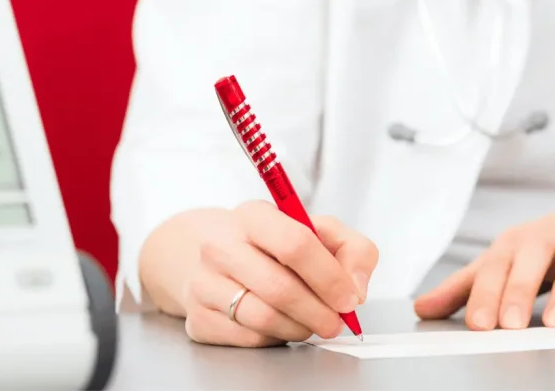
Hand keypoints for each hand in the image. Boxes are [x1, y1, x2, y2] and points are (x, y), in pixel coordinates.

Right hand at [181, 200, 378, 346]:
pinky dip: (276, 337)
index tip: (349, 297)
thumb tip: (356, 287)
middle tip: (336, 322)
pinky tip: (284, 325)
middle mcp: (222, 246)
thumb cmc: (271, 243)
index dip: (329, 276)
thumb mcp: (316, 230)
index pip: (296, 244)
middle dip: (319, 311)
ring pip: (264, 318)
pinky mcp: (198, 318)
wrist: (207, 254)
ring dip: (300, 327)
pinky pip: (248, 338)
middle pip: (280, 287)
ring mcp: (204, 283)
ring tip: (313, 323)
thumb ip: (352, 250)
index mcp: (254, 216)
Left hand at [414, 208, 554, 329]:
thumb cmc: (537, 252)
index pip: (496, 267)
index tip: (477, 324)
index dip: (485, 294)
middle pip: (532, 261)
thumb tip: (420, 309)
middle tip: (509, 325)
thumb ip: (463, 288)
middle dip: (520, 291)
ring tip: (554, 325)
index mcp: (514, 244)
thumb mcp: (500, 262)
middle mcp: (548, 241)